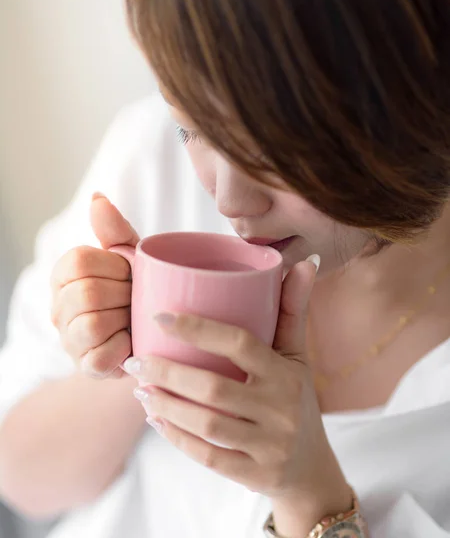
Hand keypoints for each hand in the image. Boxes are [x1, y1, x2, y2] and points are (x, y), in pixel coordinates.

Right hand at [51, 193, 137, 378]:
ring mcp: (69, 339)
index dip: (114, 266)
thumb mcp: (131, 254)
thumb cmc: (138, 285)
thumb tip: (97, 198)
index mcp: (64, 273)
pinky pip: (102, 356)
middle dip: (124, 294)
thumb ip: (114, 229)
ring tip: (134, 318)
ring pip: (92, 324)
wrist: (153, 326)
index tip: (130, 273)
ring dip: (124, 320)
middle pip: (87, 294)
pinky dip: (124, 348)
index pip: (79, 261)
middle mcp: (58, 306)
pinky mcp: (86, 367)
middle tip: (138, 297)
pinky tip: (132, 340)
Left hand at [126, 256, 344, 499]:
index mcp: (286, 373)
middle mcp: (280, 409)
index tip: (160, 316)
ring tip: (139, 388)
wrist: (312, 468)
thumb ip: (293, 311)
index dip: (198, 328)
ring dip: (167, 405)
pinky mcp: (255, 475)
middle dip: (168, 373)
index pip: (240, 343)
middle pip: (214, 388)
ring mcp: (269, 445)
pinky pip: (208, 457)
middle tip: (137, 361)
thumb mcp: (297, 356)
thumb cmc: (297, 399)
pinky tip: (155, 419)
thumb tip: (305, 262)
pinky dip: (176, 438)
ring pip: (207, 425)